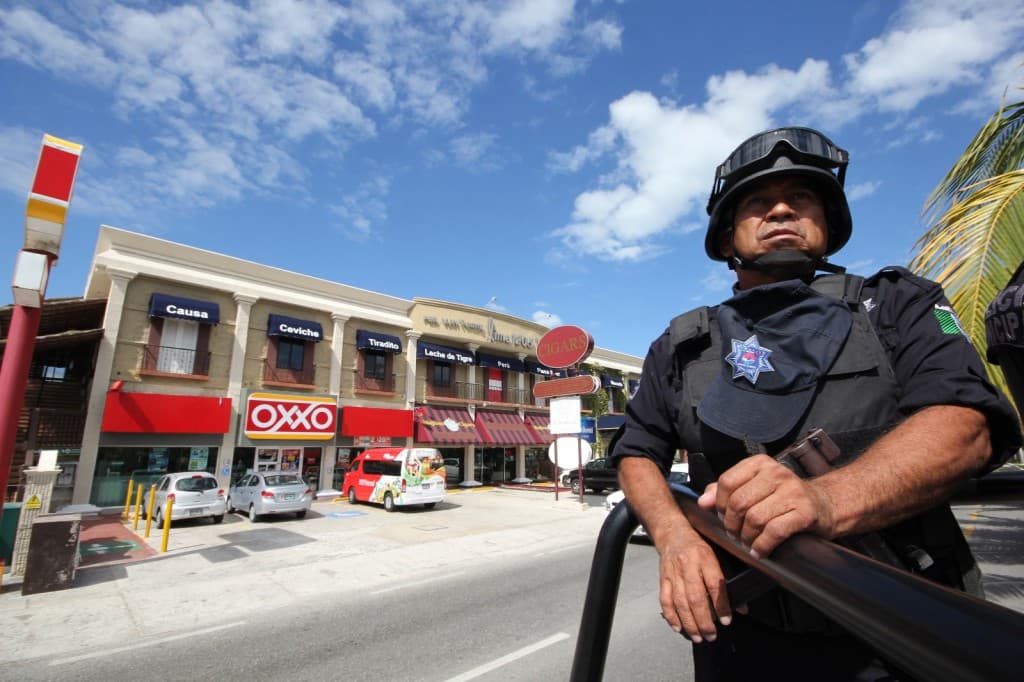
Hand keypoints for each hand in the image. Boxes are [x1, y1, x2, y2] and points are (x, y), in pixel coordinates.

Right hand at [656, 527, 731, 642]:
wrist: (672, 533)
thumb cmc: (697, 545)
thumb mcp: (718, 556)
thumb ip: (729, 580)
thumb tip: (741, 606)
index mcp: (705, 558)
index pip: (714, 585)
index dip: (721, 605)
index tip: (727, 620)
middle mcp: (688, 566)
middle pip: (695, 597)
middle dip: (704, 621)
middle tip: (711, 635)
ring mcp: (673, 573)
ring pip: (680, 602)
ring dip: (689, 623)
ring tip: (698, 636)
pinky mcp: (663, 579)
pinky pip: (665, 600)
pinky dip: (671, 616)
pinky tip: (678, 627)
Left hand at [697, 454, 836, 557]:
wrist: (825, 505)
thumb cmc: (784, 497)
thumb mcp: (755, 487)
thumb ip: (726, 491)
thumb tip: (703, 502)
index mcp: (760, 464)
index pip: (727, 482)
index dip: (720, 504)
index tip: (724, 516)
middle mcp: (777, 473)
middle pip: (739, 502)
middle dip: (732, 524)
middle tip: (735, 535)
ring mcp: (793, 491)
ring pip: (754, 518)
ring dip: (747, 537)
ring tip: (748, 542)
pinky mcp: (805, 512)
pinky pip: (774, 531)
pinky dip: (762, 545)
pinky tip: (760, 551)